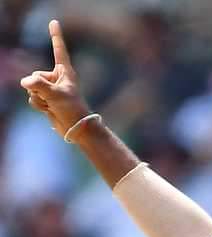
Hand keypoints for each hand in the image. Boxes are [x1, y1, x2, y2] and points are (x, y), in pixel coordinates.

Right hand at [19, 20, 90, 137]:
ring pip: (31, 88)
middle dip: (39, 88)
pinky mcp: (46, 99)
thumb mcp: (55, 95)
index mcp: (65, 71)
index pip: (59, 49)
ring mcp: (51, 88)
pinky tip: (49, 110)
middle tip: (53, 99)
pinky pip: (32, 98)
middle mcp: (57, 78)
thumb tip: (25, 82)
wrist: (75, 128)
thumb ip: (38, 85)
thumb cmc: (72, 109)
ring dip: (39, 99)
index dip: (55, 36)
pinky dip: (38, 105)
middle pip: (35, 74)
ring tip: (53, 105)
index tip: (54, 21)